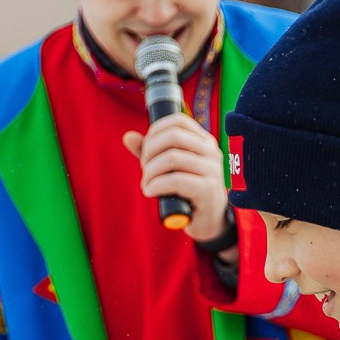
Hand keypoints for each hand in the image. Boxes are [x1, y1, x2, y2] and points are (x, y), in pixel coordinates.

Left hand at [122, 115, 231, 243]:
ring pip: (172, 157)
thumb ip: (150, 152)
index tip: (146, 150)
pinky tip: (151, 192)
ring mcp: (212, 170)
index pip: (178, 121)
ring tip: (147, 184)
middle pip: (173, 136)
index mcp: (203, 141)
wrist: (208, 218)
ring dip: (150, 172)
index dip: (155, 132)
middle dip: (149, 152)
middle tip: (144, 169)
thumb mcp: (168, 168)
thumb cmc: (186, 190)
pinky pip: (176, 180)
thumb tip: (128, 136)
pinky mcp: (208, 190)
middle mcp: (210, 151)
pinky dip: (156, 185)